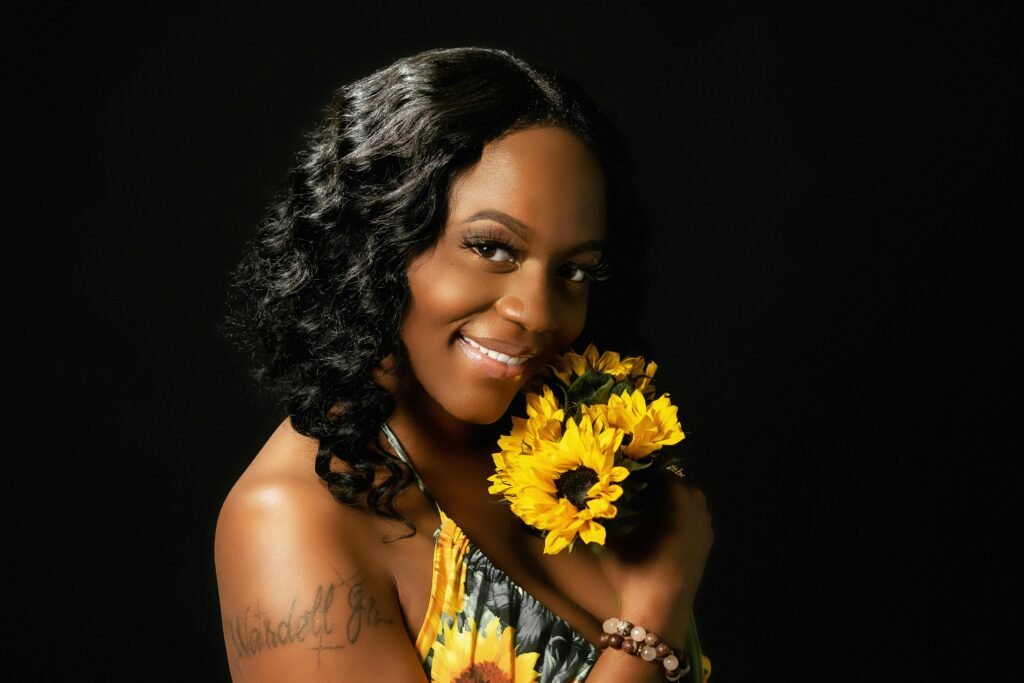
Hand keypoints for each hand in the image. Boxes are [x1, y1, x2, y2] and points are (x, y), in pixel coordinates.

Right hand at [596, 476, 713, 644]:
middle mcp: (696, 515)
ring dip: (677, 500)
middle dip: (665, 485)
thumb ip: (610, 515)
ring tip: (653, 508)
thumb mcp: (614, 542)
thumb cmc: (635, 573)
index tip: (632, 476)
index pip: (666, 476)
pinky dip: (684, 516)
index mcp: (676, 507)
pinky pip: (698, 520)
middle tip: (641, 490)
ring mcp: (705, 533)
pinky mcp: (706, 548)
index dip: (649, 473)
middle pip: (685, 487)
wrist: (659, 612)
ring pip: (695, 503)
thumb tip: (604, 499)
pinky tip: (664, 528)